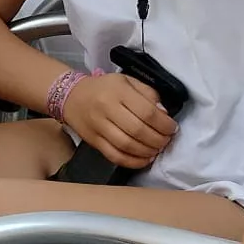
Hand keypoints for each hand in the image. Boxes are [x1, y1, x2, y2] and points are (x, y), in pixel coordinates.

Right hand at [58, 73, 176, 168]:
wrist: (71, 96)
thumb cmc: (104, 88)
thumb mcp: (127, 81)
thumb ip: (148, 94)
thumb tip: (163, 114)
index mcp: (118, 91)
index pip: (146, 111)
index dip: (164, 124)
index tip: (172, 128)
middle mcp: (107, 109)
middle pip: (138, 130)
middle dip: (158, 139)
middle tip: (166, 140)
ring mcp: (99, 127)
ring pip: (127, 146)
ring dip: (148, 151)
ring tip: (157, 149)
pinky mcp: (93, 141)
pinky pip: (115, 156)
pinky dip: (133, 162)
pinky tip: (145, 159)